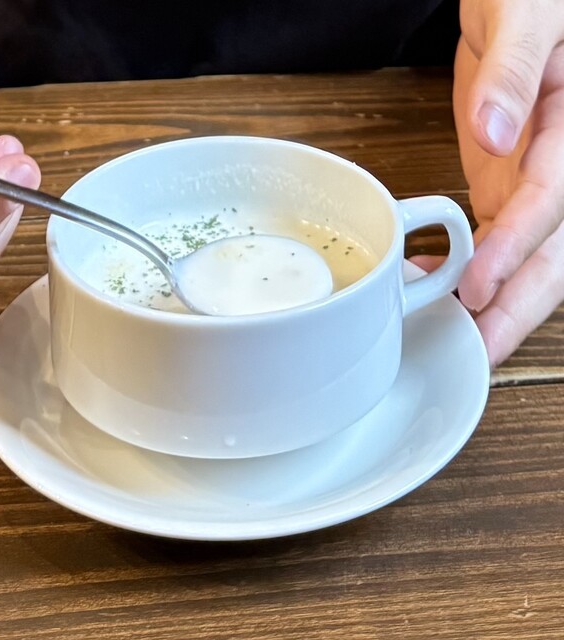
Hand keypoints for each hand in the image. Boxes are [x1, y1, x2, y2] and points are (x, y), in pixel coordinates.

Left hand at [450, 0, 563, 366]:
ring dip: (495, 303)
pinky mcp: (507, 184)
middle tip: (478, 354)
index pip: (550, 202)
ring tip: (457, 340)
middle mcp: (562, 167)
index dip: (515, 249)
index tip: (476, 289)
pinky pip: (498, 238)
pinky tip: (439, 291)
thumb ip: (514, 71)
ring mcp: (534, 181)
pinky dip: (472, 271)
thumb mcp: (527, 14)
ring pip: (527, 257)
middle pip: (553, 252)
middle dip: (518, 307)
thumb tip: (495, 130)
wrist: (520, 2)